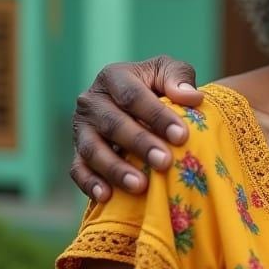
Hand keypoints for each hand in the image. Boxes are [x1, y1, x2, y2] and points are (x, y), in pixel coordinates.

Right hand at [70, 56, 203, 200]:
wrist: (140, 102)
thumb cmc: (159, 86)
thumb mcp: (169, 72)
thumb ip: (179, 78)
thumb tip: (191, 97)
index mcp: (113, 77)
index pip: (134, 96)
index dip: (157, 116)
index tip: (181, 136)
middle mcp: (91, 101)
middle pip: (113, 124)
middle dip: (140, 144)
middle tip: (164, 162)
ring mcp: (81, 128)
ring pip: (92, 150)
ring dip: (116, 169)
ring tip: (140, 185)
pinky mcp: (77, 152)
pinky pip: (78, 170)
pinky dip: (90, 184)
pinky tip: (106, 196)